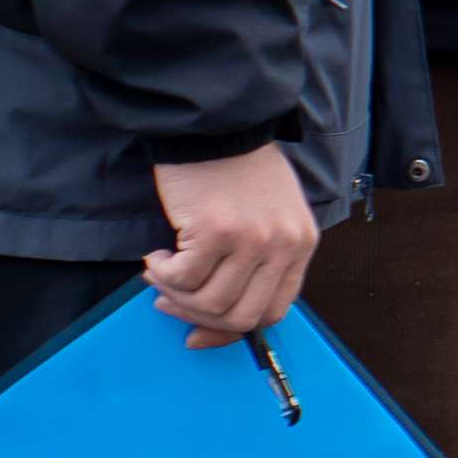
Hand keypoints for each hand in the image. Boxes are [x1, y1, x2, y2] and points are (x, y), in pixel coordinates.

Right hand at [144, 145, 315, 344]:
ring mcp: (252, 239)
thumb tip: (215, 318)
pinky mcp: (216, 230)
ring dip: (175, 294)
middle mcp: (283, 245)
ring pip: (208, 303)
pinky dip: (162, 274)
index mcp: (300, 244)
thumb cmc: (236, 171)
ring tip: (162, 271)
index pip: (274, 311)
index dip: (232, 330)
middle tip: (169, 298)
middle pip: (240, 316)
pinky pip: (182, 279)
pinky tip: (156, 254)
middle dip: (197, 316)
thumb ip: (256, 261)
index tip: (199, 332)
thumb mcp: (269, 216)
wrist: (215, 126)